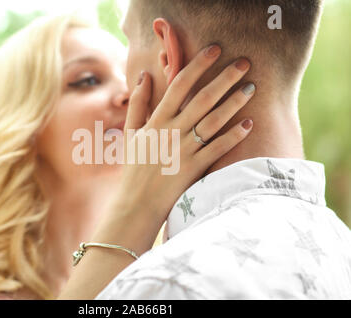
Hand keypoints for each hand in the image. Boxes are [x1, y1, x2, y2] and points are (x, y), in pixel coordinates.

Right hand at [112, 45, 254, 249]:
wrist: (137, 203)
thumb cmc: (134, 167)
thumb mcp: (131, 133)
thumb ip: (137, 104)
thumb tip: (144, 76)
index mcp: (157, 120)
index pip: (179, 85)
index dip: (198, 65)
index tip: (215, 50)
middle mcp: (172, 131)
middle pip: (203, 99)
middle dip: (225, 78)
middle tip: (244, 63)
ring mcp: (185, 150)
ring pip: (214, 121)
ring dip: (234, 103)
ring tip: (251, 88)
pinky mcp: (195, 168)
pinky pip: (218, 148)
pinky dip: (234, 136)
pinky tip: (248, 124)